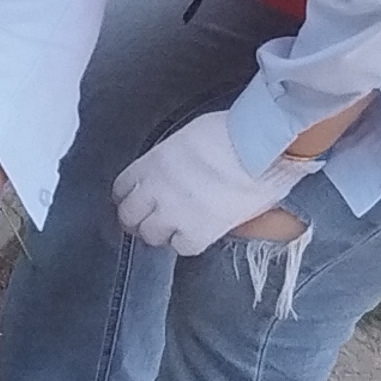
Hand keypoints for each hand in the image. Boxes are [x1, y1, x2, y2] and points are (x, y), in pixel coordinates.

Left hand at [112, 111, 317, 256]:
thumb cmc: (230, 132)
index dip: (127, 196)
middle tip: (148, 219)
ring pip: (150, 235)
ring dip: (159, 232)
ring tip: (172, 227)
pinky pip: (180, 248)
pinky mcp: (199, 233)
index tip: (135, 199)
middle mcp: (156, 190)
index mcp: (151, 163)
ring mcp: (175, 214)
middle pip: (129, 216)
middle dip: (137, 218)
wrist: (259, 149)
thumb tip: (170, 172)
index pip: (122, 188)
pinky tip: (194, 233)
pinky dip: (185, 243)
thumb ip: (168, 160)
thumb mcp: (185, 138)